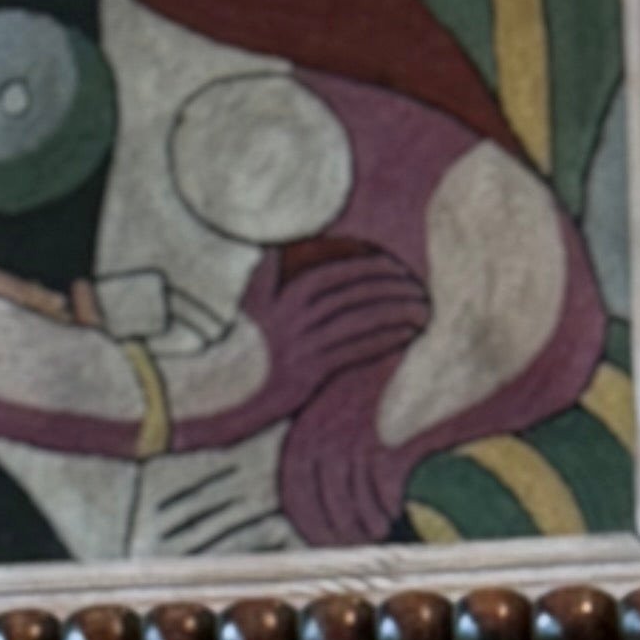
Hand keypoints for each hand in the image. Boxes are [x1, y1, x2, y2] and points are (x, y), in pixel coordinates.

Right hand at [176, 239, 428, 449]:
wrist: (218, 391)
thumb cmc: (237, 347)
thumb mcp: (250, 302)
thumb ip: (270, 273)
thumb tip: (285, 248)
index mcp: (283, 297)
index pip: (335, 275)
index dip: (368, 268)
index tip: (394, 267)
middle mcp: (296, 320)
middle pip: (354, 296)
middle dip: (390, 289)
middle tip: (418, 288)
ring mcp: (304, 348)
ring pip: (359, 323)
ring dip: (394, 314)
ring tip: (421, 310)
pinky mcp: (310, 375)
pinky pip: (355, 352)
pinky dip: (383, 340)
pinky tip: (404, 336)